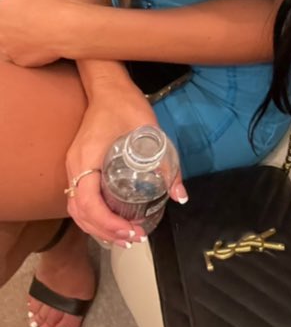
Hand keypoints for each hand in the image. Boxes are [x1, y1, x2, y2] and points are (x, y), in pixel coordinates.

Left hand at [0, 0, 71, 65]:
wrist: (68, 28)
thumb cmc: (53, 7)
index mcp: (0, 13)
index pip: (0, 12)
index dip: (9, 10)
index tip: (18, 10)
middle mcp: (0, 32)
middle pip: (2, 30)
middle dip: (12, 25)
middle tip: (29, 20)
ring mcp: (8, 48)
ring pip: (7, 45)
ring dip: (17, 39)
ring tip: (35, 31)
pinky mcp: (21, 61)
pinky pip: (21, 56)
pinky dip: (29, 51)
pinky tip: (41, 42)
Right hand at [65, 88, 188, 245]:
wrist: (108, 87)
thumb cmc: (126, 105)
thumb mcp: (150, 131)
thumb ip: (165, 163)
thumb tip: (180, 195)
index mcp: (86, 159)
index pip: (88, 203)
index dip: (108, 223)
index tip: (131, 231)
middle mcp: (74, 167)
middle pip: (80, 212)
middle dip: (105, 231)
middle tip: (133, 239)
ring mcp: (73, 167)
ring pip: (77, 209)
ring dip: (98, 227)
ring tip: (124, 237)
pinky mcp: (79, 166)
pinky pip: (79, 199)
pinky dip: (93, 216)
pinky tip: (111, 222)